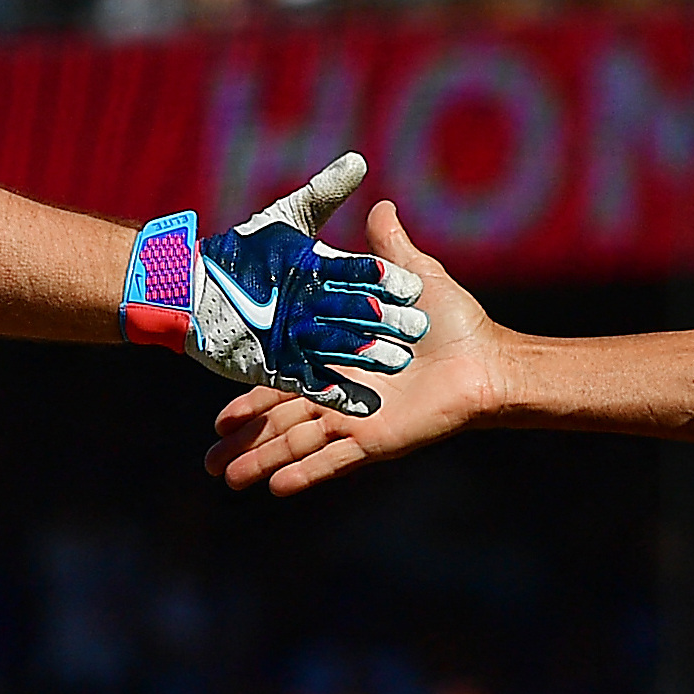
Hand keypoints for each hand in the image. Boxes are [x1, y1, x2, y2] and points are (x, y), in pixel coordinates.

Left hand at [132, 152, 427, 413]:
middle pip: (360, 316)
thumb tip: (359, 162)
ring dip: (369, 357)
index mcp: (325, 276)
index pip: (364, 277)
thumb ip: (323, 195)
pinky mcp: (285, 370)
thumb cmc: (239, 252)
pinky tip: (362, 399)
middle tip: (418, 330)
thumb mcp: (285, 219)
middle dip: (387, 324)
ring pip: (343, 350)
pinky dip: (336, 391)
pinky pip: (315, 383)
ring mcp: (304, 342)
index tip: (414, 287)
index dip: (386, 282)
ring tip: (399, 362)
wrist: (194, 291)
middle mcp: (320, 311)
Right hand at [210, 203, 500, 491]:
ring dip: (261, 462)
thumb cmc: (454, 322)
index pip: (282, 383)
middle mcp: (339, 396)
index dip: (249, 399)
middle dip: (243, 442)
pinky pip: (333, 460)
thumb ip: (389, 248)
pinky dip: (305, 474)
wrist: (487, 361)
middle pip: (278, 422)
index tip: (217, 414)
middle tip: (206, 461)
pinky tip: (275, 490)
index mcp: (337, 362)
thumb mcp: (416, 277)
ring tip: (224, 480)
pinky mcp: (374, 441)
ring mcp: (355, 421)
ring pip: (296, 444)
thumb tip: (380, 203)